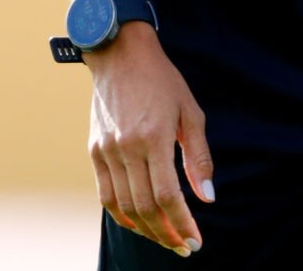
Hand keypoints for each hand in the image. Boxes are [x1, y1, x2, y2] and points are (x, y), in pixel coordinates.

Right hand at [88, 26, 216, 255]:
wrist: (120, 55)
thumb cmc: (163, 81)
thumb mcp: (191, 112)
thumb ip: (199, 157)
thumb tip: (208, 198)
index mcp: (154, 137)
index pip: (168, 195)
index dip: (182, 223)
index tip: (195, 241)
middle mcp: (126, 148)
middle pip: (145, 206)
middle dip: (167, 233)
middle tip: (184, 248)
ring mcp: (106, 151)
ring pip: (124, 206)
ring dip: (146, 229)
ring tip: (166, 239)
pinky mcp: (94, 151)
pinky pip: (105, 195)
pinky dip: (122, 215)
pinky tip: (139, 223)